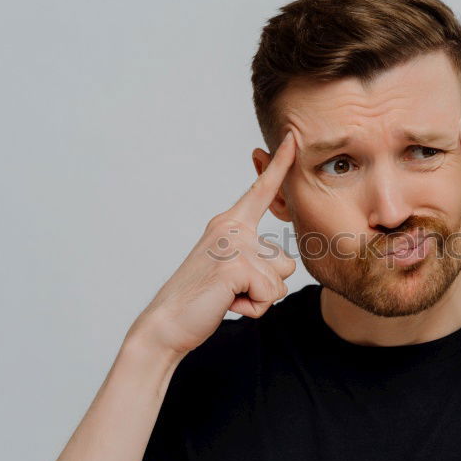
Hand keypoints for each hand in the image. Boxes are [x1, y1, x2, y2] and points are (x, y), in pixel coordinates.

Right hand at [127, 132, 297, 355]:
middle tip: (230, 290)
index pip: (261, 190)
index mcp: (231, 224)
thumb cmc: (202, 298)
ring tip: (227, 296)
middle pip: (286, 262)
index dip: (280, 165)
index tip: (293, 137)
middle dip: (266, 287)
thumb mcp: (231, 268)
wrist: (167, 323)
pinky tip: (227, 304)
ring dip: (259, 299)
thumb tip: (283, 267)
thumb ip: (254, 257)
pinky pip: (269, 295)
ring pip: (281, 281)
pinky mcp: (236, 265)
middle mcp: (233, 228)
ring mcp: (234, 245)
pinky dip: (253, 309)